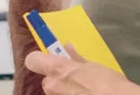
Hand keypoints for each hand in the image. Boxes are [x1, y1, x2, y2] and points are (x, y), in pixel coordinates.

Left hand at [25, 46, 139, 94]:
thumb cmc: (108, 84)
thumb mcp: (93, 66)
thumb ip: (76, 58)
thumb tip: (68, 48)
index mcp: (57, 69)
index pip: (32, 60)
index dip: (39, 60)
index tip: (47, 60)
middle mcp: (52, 85)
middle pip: (47, 80)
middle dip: (58, 80)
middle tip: (75, 81)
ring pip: (54, 93)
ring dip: (63, 92)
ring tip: (82, 92)